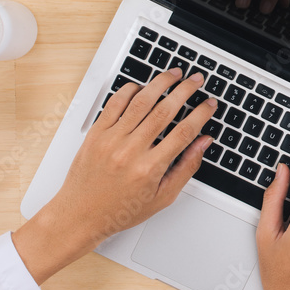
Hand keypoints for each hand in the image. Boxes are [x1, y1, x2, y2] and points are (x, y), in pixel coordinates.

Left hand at [12, 68, 216, 283]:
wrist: (79, 215)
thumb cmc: (120, 210)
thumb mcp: (162, 197)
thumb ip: (186, 168)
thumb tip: (203, 143)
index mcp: (149, 168)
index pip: (183, 132)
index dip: (201, 114)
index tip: (209, 104)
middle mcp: (130, 151)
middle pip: (165, 110)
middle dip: (185, 90)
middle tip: (196, 80)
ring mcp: (111, 139)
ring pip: (141, 101)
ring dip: (161, 83)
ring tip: (174, 74)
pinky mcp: (96, 133)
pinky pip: (114, 103)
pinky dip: (130, 90)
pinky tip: (142, 85)